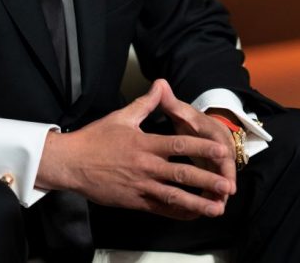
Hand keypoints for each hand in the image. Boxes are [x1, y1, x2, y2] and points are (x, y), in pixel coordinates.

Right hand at [36, 79, 233, 219]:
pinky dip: (179, 213)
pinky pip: (161, 210)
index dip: (202, 147)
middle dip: (207, 180)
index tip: (222, 150)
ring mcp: (141, 186)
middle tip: (228, 185)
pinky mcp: (135, 202)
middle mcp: (146, 166)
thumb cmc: (95, 138)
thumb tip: (160, 84)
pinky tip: (193, 215)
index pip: (179, 144)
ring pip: (174, 197)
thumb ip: (145, 103)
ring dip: (198, 203)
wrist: (71, 163)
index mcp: (145, 143)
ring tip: (217, 208)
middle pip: (182, 174)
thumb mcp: (121, 117)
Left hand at [157, 84, 237, 205]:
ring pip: (221, 180)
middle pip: (226, 166)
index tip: (223, 167)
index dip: (221, 157)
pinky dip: (210, 197)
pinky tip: (204, 210)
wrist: (200, 126)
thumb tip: (160, 84)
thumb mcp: (181, 110)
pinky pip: (214, 188)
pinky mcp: (213, 174)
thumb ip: (170, 101)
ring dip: (218, 193)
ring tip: (215, 210)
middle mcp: (220, 147)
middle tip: (222, 197)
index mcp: (212, 131)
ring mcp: (219, 163)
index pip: (220, 143)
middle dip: (224, 181)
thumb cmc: (189, 119)